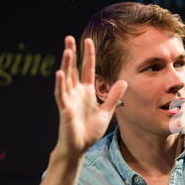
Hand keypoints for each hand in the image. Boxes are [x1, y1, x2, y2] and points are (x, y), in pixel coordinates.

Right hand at [54, 36, 126, 156]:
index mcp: (86, 92)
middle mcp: (76, 93)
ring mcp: (69, 100)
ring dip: (66, 65)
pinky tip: (60, 73)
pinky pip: (61, 95)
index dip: (88, 56)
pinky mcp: (64, 109)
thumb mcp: (106, 111)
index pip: (87, 70)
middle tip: (69, 37)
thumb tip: (124, 81)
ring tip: (67, 50)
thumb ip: (114, 96)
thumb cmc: (90, 129)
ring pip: (66, 78)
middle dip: (72, 54)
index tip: (88, 41)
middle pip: (73, 69)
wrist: (81, 146)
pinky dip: (60, 84)